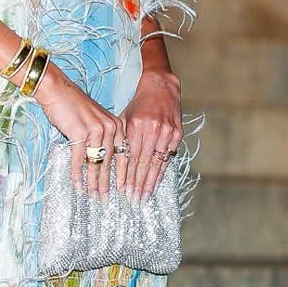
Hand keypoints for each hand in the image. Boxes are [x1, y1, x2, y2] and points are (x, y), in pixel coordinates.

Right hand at [31, 63, 123, 198]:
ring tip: (92, 197)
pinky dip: (78, 175)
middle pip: (110, 162)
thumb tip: (104, 161)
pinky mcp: (80, 132)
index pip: (124, 155)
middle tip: (105, 200)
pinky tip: (77, 186)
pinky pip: (79, 159)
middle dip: (108, 185)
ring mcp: (96, 130)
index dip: (122, 176)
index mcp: (117, 125)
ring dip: (93, 183)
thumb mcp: (95, 122)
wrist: (56, 90)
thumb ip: (103, 139)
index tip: (122, 192)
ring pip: (96, 163)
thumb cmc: (73, 107)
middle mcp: (110, 127)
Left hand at [118, 70, 182, 201]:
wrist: (161, 86)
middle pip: (144, 163)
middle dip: (138, 184)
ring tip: (144, 197)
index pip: (130, 157)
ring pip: (157, 163)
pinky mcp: (177, 133)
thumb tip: (110, 163)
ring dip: (150, 182)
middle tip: (134, 200)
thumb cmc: (139, 104)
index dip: (127, 176)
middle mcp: (152, 129)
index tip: (123, 191)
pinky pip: (168, 157)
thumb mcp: (125, 117)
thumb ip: (120, 139)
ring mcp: (166, 132)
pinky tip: (156, 184)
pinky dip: (161, 172)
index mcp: (136, 125)